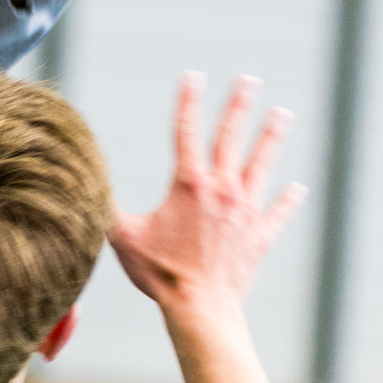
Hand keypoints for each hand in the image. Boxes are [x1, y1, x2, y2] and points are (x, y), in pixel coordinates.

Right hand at [110, 73, 304, 319]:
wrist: (200, 307)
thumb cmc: (159, 274)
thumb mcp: (124, 237)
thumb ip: (106, 207)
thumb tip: (84, 182)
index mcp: (188, 184)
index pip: (186, 130)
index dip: (188, 99)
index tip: (193, 75)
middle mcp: (221, 190)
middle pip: (232, 136)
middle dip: (240, 104)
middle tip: (250, 79)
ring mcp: (245, 211)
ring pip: (261, 164)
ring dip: (271, 137)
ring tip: (282, 114)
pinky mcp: (260, 235)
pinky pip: (278, 212)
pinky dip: (287, 200)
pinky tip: (297, 187)